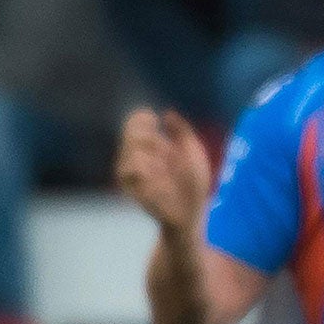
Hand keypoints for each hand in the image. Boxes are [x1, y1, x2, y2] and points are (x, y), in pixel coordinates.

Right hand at [116, 108, 211, 234]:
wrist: (191, 210)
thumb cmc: (193, 184)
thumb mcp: (193, 153)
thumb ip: (182, 131)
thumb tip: (168, 112)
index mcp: (153, 143)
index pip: (135, 121)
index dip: (141, 117)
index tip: (153, 119)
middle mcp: (138, 153)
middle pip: (129, 131)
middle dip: (146, 134)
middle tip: (162, 147)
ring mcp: (132, 168)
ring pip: (130, 147)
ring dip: (150, 153)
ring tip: (163, 167)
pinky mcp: (129, 184)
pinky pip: (129, 167)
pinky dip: (144, 167)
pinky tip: (156, 175)